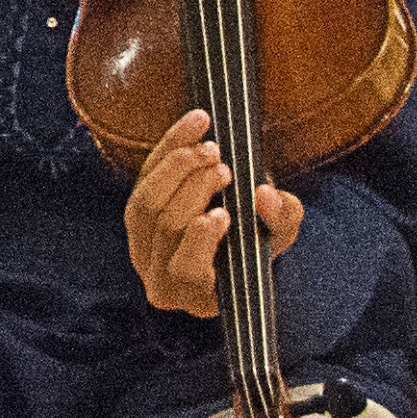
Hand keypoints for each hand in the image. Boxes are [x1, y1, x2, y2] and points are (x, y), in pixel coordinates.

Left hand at [126, 107, 303, 318]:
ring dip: (176, 167)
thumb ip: (282, 220)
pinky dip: (169, 146)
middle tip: (223, 167)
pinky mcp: (134, 211)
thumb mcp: (280, 238)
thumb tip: (265, 195)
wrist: (234, 238)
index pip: (187, 270)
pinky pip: (142, 176)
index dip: (200, 241)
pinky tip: (196, 123)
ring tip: (211, 147)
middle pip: (165, 227)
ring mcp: (139, 244)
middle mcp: (159, 275)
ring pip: (143, 202)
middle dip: (193, 191)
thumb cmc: (258, 247)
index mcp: (196, 294)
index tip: (224, 213)